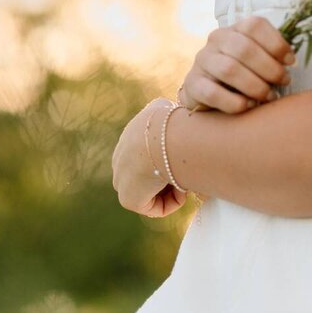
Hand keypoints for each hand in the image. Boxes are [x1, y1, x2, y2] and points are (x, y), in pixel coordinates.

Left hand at [111, 99, 188, 216]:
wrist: (161, 138)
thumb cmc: (168, 120)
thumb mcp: (164, 106)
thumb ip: (163, 112)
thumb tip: (171, 118)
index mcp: (129, 137)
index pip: (148, 152)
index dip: (170, 156)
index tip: (187, 154)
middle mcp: (121, 157)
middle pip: (149, 173)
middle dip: (171, 174)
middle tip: (190, 169)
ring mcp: (122, 179)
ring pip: (152, 190)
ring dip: (173, 188)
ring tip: (189, 178)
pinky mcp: (127, 198)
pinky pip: (155, 207)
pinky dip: (172, 201)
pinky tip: (183, 189)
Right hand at [180, 16, 295, 113]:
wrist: (207, 92)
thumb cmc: (242, 74)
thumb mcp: (256, 59)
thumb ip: (272, 55)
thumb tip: (291, 62)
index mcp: (235, 28)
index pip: (255, 25)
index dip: (276, 43)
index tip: (291, 62)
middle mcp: (216, 39)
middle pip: (244, 48)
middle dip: (269, 67)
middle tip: (284, 82)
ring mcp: (202, 60)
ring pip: (229, 69)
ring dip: (255, 85)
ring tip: (269, 96)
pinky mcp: (192, 84)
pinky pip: (212, 92)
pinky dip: (234, 101)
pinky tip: (249, 105)